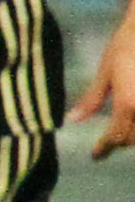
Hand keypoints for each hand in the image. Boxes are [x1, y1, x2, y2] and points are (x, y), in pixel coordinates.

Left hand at [72, 9, 134, 157]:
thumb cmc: (127, 45)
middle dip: (119, 142)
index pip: (116, 136)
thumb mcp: (106, 72)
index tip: (95, 156)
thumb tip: (72, 119)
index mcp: (129, 103)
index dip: (104, 147)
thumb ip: (92, 99)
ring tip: (121, 133)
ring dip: (134, 136)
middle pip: (134, 139)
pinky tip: (133, 120)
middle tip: (107, 142)